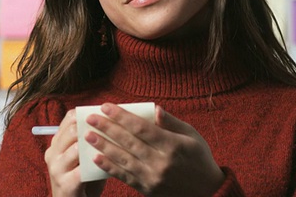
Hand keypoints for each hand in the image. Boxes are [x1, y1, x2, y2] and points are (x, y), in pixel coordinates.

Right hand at [44, 109, 105, 196]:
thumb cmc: (83, 178)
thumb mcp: (83, 156)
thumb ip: (91, 139)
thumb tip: (114, 120)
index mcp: (56, 143)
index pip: (69, 119)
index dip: (86, 114)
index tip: (104, 113)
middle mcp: (52, 153)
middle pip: (72, 130)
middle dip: (92, 127)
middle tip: (111, 127)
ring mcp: (56, 169)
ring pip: (76, 147)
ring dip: (95, 145)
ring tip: (111, 144)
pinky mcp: (65, 184)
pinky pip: (83, 170)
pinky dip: (97, 164)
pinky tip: (108, 163)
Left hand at [84, 103, 224, 195]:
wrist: (208, 193)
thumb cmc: (199, 159)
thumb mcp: (192, 136)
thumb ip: (172, 122)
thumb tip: (155, 108)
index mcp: (173, 145)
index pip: (142, 128)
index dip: (122, 116)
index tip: (106, 106)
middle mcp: (161, 162)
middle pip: (129, 142)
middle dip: (107, 128)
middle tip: (90, 118)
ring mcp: (154, 178)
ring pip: (124, 159)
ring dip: (103, 147)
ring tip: (88, 136)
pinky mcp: (148, 190)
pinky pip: (125, 177)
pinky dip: (110, 167)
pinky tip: (96, 158)